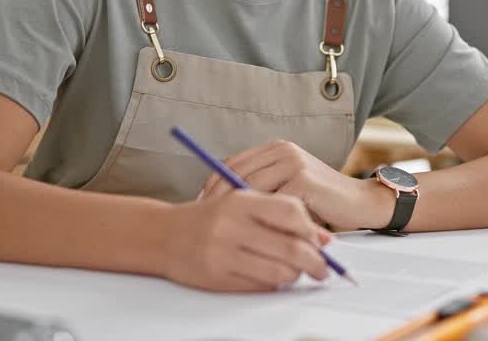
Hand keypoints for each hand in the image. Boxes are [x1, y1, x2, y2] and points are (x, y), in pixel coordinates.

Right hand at [161, 190, 333, 291]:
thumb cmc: (210, 217)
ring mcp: (223, 253)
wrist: (163, 235)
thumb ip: (280, 214)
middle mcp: (232, 226)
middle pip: (291, 248)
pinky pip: (260, 286)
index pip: (291, 212)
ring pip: (280, 272)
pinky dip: (274, 284)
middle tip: (324, 269)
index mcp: (240, 200)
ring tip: (296, 272)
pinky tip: (272, 276)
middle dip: (316, 262)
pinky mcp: (218, 278)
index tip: (321, 241)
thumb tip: (324, 239)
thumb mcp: (241, 203)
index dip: (312, 229)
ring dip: (296, 275)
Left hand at [201, 140, 392, 231]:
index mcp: (276, 148)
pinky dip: (259, 218)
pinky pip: (270, 201)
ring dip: (235, 209)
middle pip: (237, 171)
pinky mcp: (303, 180)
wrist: (359, 203)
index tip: (201, 203)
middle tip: (206, 218)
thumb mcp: (287, 188)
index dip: (213, 182)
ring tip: (224, 227)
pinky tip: (249, 232)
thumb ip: (263, 186)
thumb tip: (220, 201)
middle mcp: (283, 150)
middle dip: (218, 196)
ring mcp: (294, 163)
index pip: (233, 161)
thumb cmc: (320, 202)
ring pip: (250, 186)